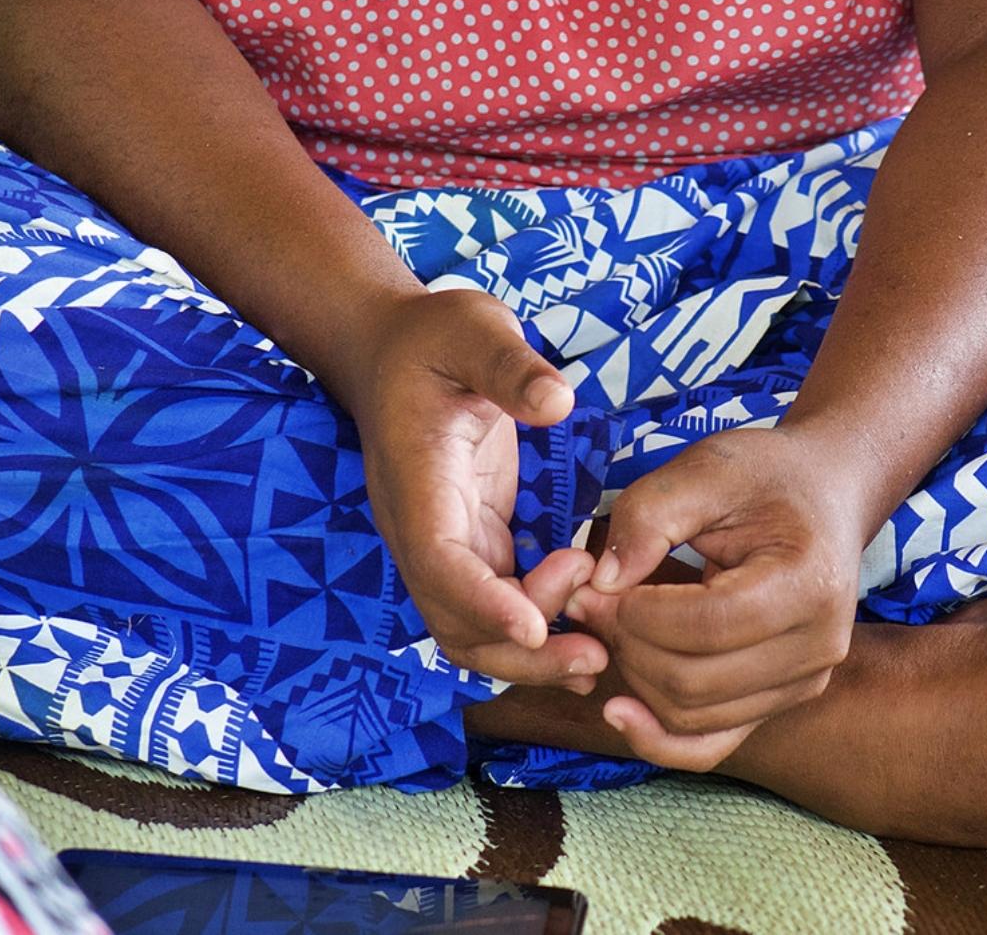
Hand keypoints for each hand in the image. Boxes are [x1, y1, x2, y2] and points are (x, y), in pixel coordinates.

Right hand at [344, 288, 607, 692]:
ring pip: (471, 629)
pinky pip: (495, 607)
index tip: (537, 628)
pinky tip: (586, 641)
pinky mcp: (471, 542)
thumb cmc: (433, 336)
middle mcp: (422, 528)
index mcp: (418, 482)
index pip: (440, 562)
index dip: (485, 603)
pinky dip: (535, 631)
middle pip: (454, 621)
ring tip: (595, 657)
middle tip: (594, 653)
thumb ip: (510, 367)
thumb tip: (557, 402)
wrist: (391, 348)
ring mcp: (444, 542)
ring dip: (528, 655)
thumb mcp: (472, 329)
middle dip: (520, 652)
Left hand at [567, 427, 863, 769]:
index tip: (594, 582)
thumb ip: (649, 517)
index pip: (706, 625)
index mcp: (808, 584)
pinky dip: (660, 738)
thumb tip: (600, 584)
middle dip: (626, 644)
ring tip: (609, 624)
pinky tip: (619, 712)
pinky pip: (711, 745)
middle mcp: (818, 647)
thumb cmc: (767, 476)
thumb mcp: (706, 468)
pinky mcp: (780, 701)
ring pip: (693, 716)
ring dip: (634, 677)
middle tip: (587, 601)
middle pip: (694, 681)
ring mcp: (804, 682)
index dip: (636, 613)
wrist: (823, 496)